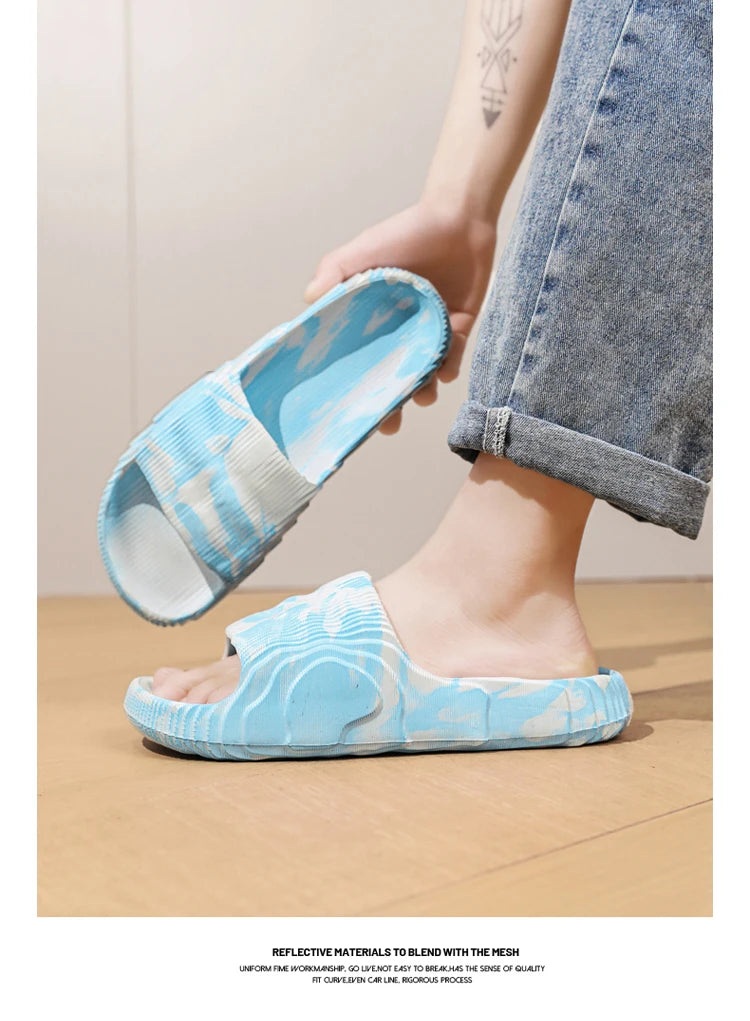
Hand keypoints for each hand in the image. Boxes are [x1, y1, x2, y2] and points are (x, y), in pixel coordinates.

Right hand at [304, 201, 495, 432]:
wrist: (458, 217)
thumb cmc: (406, 231)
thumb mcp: (364, 249)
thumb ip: (336, 271)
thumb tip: (309, 301)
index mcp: (372, 320)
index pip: (360, 362)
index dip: (355, 389)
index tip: (348, 414)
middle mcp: (400, 331)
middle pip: (392, 378)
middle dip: (391, 407)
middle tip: (388, 425)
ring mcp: (430, 331)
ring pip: (425, 373)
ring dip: (423, 391)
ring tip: (422, 397)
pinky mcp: (460, 327)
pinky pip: (454, 355)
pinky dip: (449, 365)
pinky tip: (444, 370)